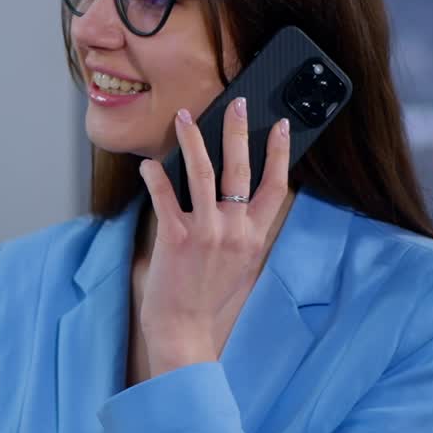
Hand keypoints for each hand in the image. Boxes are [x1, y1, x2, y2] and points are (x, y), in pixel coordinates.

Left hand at [135, 96, 291, 371]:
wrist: (184, 329)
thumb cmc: (208, 299)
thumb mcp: (239, 265)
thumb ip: (242, 232)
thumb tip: (235, 197)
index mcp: (254, 237)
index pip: (276, 186)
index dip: (280, 154)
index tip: (282, 126)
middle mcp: (235, 231)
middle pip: (241, 169)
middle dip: (238, 131)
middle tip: (237, 103)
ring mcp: (206, 233)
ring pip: (203, 173)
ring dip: (194, 140)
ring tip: (184, 117)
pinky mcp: (176, 238)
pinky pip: (165, 197)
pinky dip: (156, 177)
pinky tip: (149, 164)